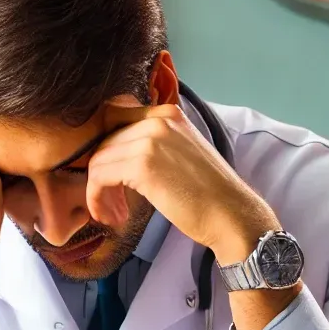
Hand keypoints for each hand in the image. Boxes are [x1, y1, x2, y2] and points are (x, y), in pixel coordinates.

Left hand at [86, 103, 277, 264]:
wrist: (231, 215)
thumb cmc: (208, 194)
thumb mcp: (180, 153)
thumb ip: (152, 145)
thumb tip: (116, 155)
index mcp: (167, 113)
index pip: (114, 120)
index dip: (105, 151)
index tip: (109, 178)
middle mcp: (157, 119)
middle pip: (104, 142)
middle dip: (101, 175)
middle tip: (112, 204)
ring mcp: (149, 140)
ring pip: (98, 160)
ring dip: (98, 192)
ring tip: (113, 213)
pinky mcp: (142, 165)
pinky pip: (99, 177)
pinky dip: (97, 199)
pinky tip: (113, 216)